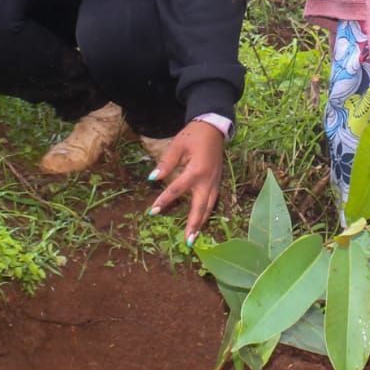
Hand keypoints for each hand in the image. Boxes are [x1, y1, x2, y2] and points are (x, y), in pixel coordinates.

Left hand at [148, 119, 224, 243]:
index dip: (164, 201)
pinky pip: (212, 201)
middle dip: (193, 225)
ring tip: (194, 238)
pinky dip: (206, 213)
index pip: (177, 189)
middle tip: (187, 241)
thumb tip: (152, 178)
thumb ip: (166, 163)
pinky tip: (201, 222)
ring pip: (209, 207)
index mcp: (196, 170)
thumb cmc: (194, 135)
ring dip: (201, 223)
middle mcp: (207, 179)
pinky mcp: (217, 182)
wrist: (214, 127)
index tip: (152, 212)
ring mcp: (214, 182)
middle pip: (200, 207)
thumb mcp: (178, 145)